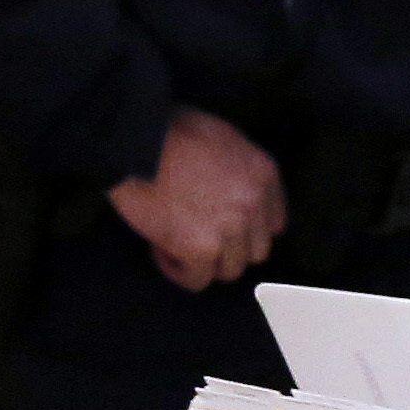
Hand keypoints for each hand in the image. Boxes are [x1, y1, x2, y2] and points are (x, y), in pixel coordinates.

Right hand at [109, 106, 289, 287]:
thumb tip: (228, 193)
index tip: (225, 227)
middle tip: (199, 237)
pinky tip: (161, 251)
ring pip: (229, 269)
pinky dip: (178, 271)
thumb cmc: (168, 130)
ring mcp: (230, 229)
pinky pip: (197, 280)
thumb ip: (236, 170)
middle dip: (228, 248)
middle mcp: (253, 203)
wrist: (135, 139)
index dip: (247, 230)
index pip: (274, 223)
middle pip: (255, 250)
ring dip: (204, 262)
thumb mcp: (221, 137)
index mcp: (263, 173)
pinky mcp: (201, 249)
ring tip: (176, 242)